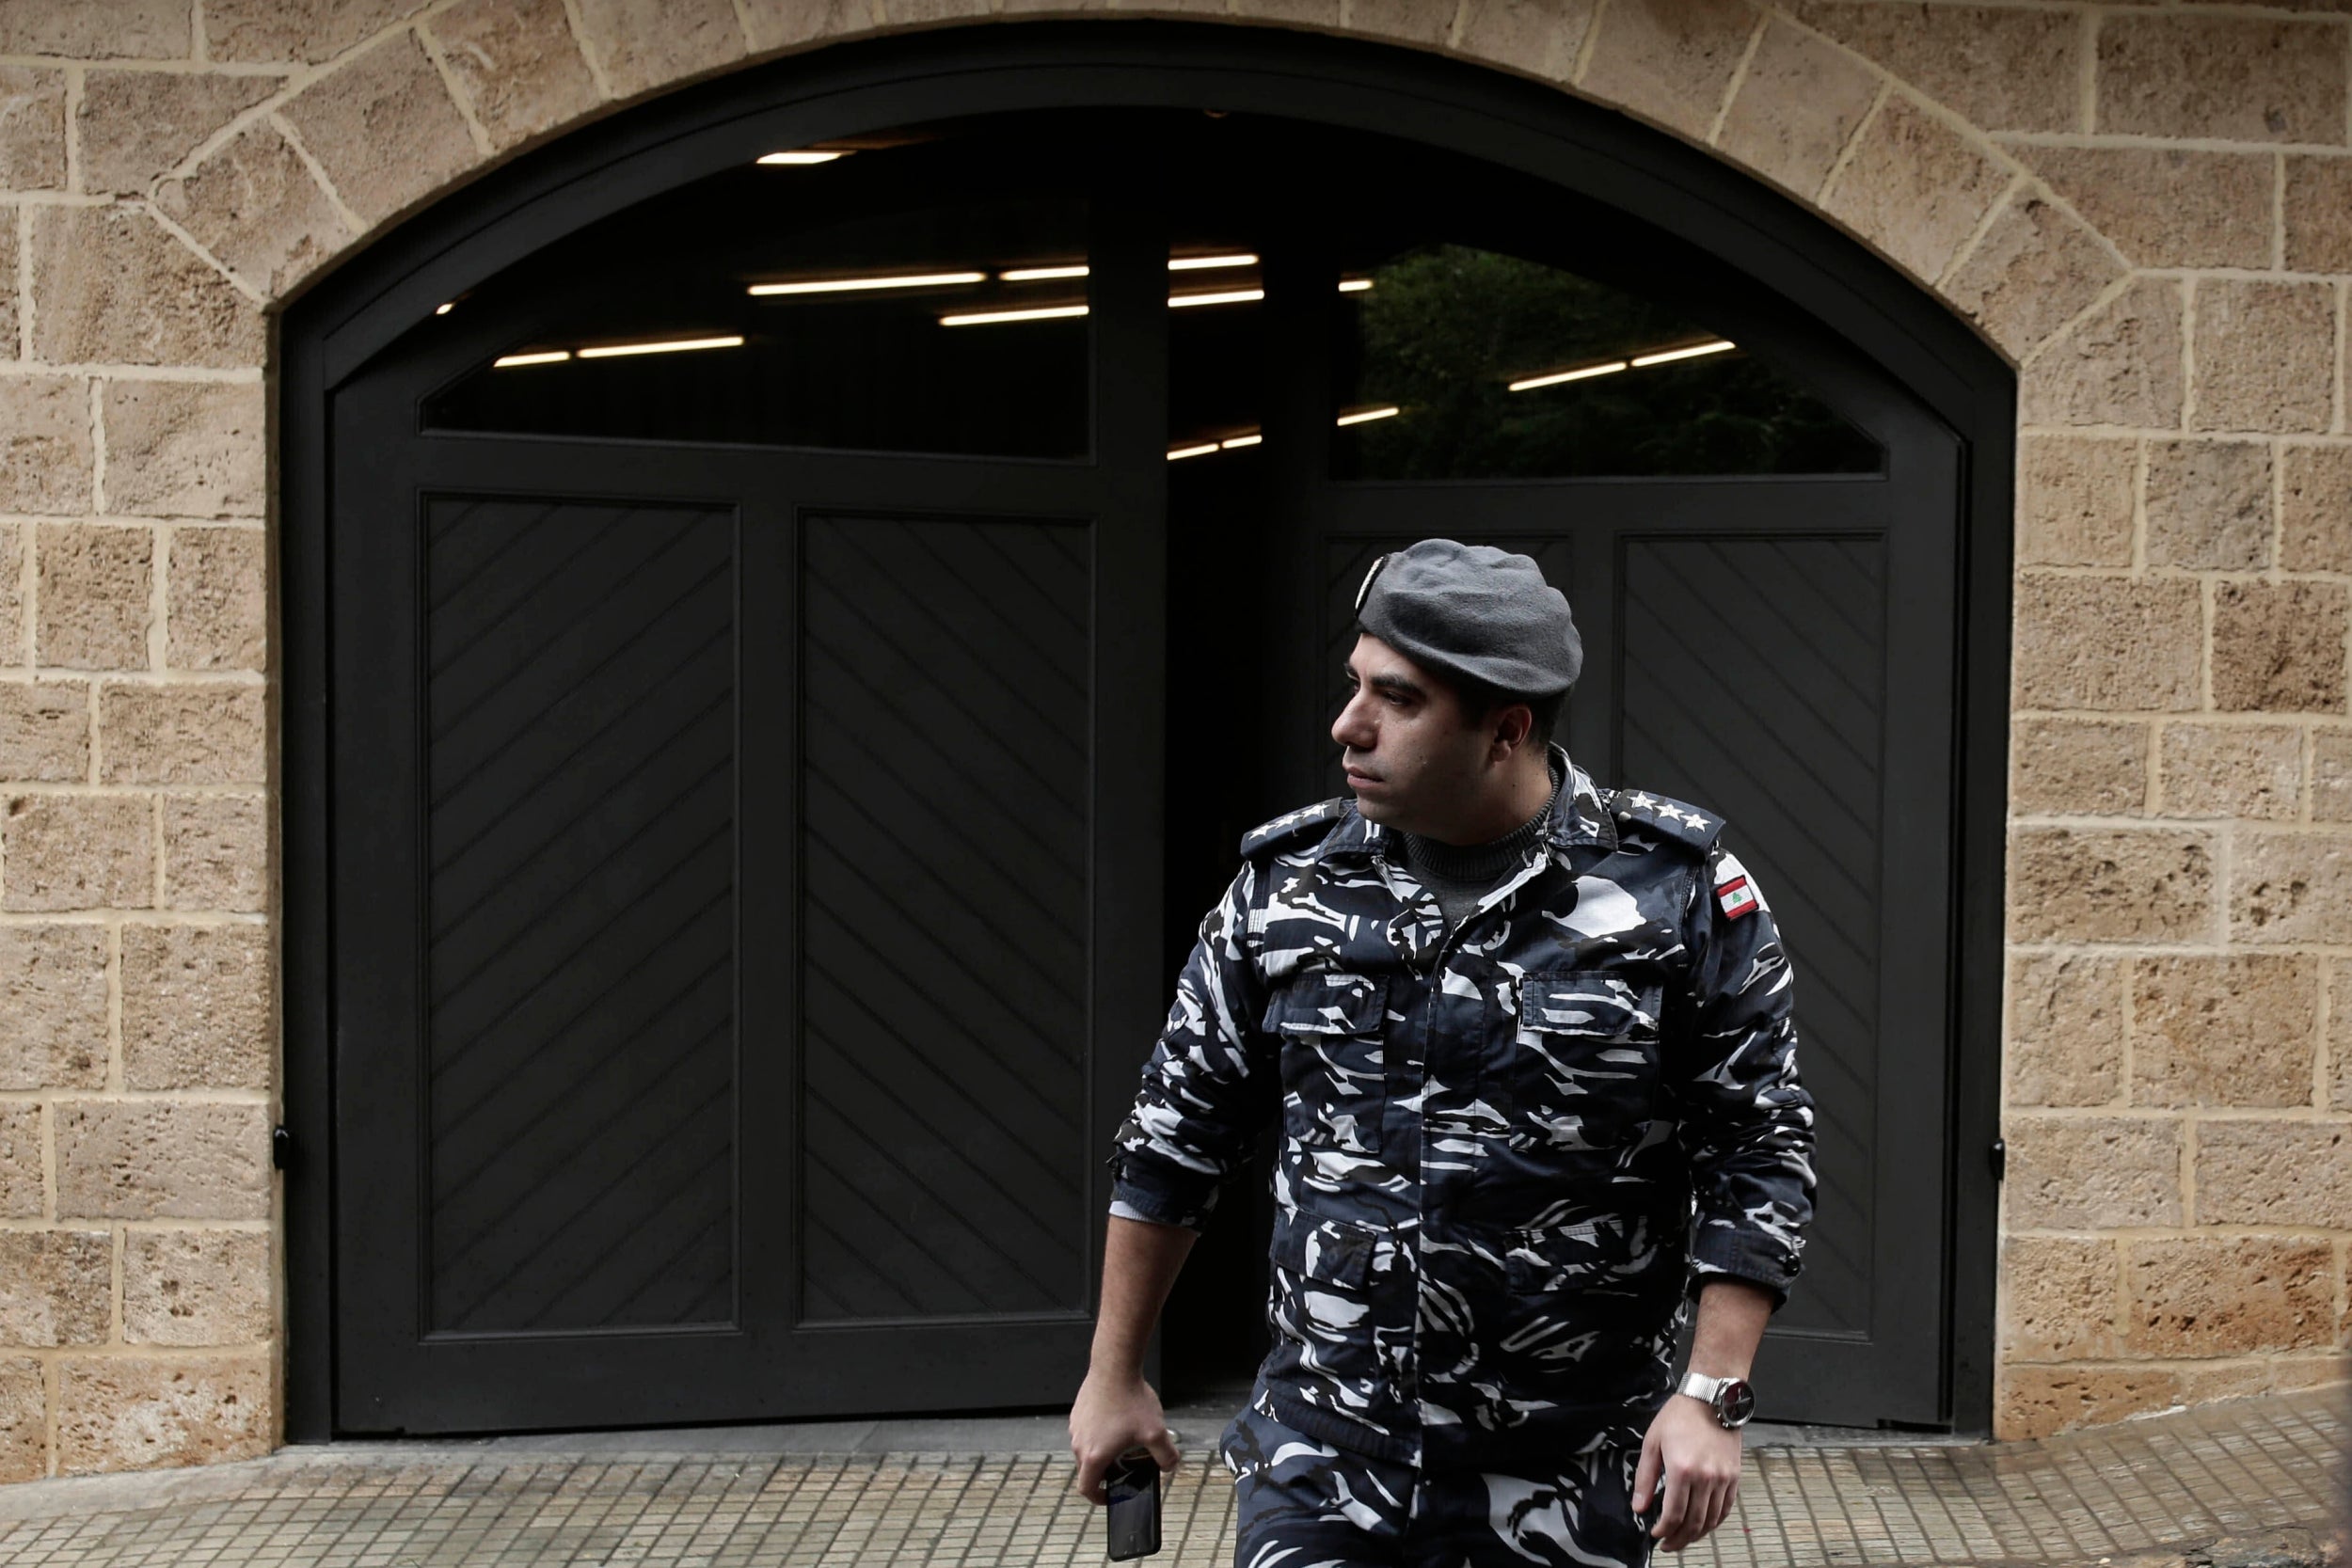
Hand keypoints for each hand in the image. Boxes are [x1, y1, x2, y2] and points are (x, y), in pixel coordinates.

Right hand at [1068, 1368, 1181, 1503]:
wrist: (1115, 1367)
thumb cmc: (1131, 1400)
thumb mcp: (1156, 1433)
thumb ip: (1167, 1457)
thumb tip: (1169, 1467)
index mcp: (1094, 1456)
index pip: (1087, 1489)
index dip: (1098, 1498)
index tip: (1109, 1496)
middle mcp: (1079, 1444)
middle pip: (1086, 1470)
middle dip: (1104, 1474)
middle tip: (1123, 1468)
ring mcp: (1076, 1427)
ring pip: (1085, 1450)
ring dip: (1100, 1453)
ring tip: (1123, 1441)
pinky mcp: (1077, 1413)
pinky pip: (1085, 1432)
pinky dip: (1097, 1435)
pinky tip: (1117, 1421)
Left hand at [1632, 1392, 1741, 1550]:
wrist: (1710, 1398)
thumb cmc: (1679, 1417)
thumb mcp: (1652, 1443)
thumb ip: (1645, 1478)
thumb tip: (1640, 1507)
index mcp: (1682, 1469)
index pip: (1674, 1514)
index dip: (1664, 1531)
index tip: (1656, 1535)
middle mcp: (1706, 1477)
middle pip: (1694, 1522)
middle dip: (1679, 1539)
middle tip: (1668, 1545)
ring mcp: (1723, 1478)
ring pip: (1711, 1519)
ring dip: (1697, 1534)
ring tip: (1684, 1538)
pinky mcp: (1734, 1476)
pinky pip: (1726, 1508)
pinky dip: (1715, 1522)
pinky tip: (1704, 1525)